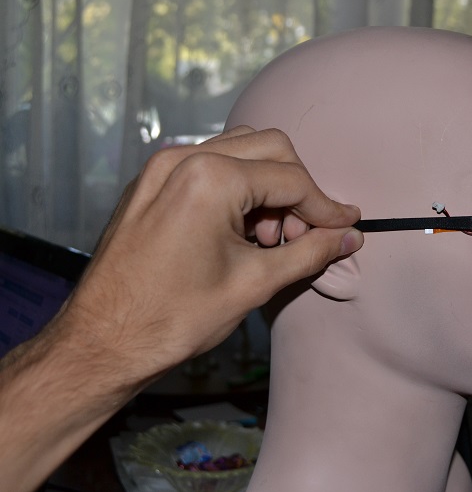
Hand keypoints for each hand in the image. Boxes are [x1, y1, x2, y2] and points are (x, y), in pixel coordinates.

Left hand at [62, 126, 362, 383]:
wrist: (102, 342)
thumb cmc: (172, 319)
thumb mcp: (254, 285)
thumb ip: (310, 252)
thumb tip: (349, 237)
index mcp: (209, 179)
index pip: (292, 180)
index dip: (327, 207)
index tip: (348, 227)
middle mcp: (183, 158)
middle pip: (270, 148)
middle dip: (297, 191)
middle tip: (304, 236)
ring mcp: (162, 166)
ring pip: (240, 151)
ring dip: (268, 187)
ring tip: (268, 240)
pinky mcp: (151, 181)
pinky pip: (210, 164)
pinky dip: (238, 188)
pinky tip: (240, 232)